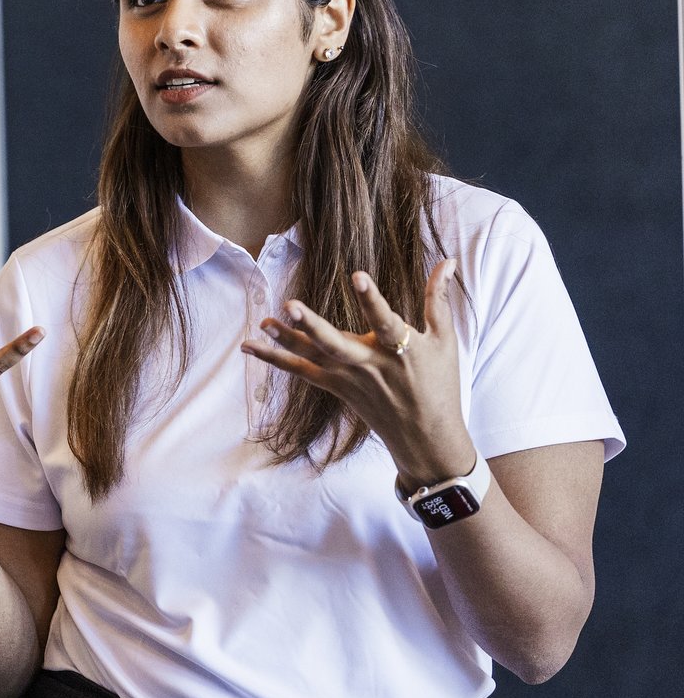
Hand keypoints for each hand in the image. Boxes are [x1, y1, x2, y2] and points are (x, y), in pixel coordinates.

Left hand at [241, 258, 473, 486]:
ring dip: (286, 339)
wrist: (426, 437)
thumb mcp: (445, 341)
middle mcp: (370, 364)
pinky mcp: (336, 387)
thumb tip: (447, 261)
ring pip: (314, 357)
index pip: (385, 320)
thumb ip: (438, 299)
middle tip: (290, 306)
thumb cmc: (439, 384)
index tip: (357, 276)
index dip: (371, 299)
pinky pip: (302, 372)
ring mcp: (349, 378)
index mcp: (401, 350)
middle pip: (337, 344)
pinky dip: (275, 359)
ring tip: (263, 322)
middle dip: (313, 326)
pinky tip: (250, 347)